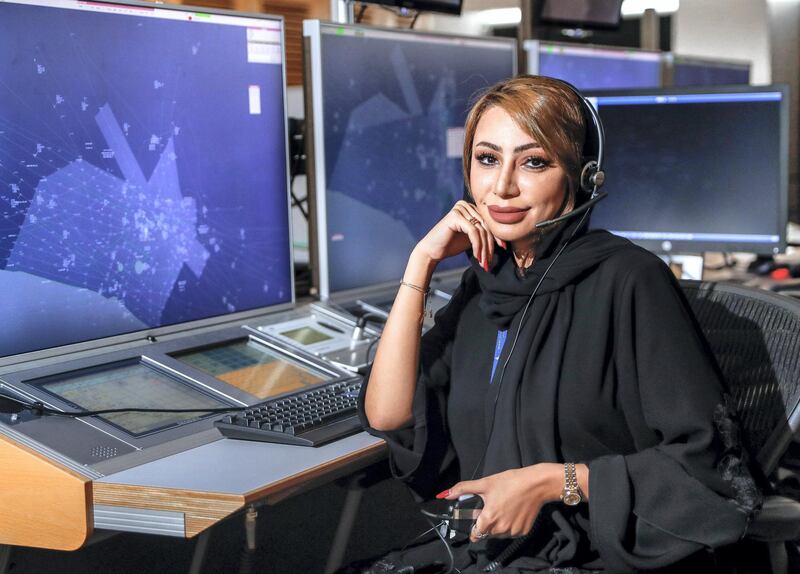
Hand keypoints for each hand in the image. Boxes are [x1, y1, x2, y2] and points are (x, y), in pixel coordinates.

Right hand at [414, 200, 505, 270]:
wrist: (432, 251)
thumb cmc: (451, 245)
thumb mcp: (472, 238)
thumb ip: (484, 233)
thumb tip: (504, 238)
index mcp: (470, 207)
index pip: (489, 222)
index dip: (497, 236)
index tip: (503, 249)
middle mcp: (466, 205)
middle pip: (486, 226)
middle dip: (490, 245)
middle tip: (489, 261)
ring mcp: (460, 208)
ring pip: (481, 230)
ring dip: (484, 249)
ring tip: (483, 262)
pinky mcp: (456, 216)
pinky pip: (473, 232)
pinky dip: (477, 246)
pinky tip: (477, 256)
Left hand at [441, 463, 561, 541]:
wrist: (536, 484)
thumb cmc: (510, 482)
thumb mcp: (485, 483)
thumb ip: (463, 489)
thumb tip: (444, 494)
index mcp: (488, 519)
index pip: (475, 534)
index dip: (473, 527)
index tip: (476, 518)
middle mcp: (500, 529)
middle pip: (486, 533)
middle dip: (485, 523)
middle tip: (491, 507)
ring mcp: (512, 532)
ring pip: (498, 534)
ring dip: (497, 525)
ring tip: (502, 507)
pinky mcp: (523, 531)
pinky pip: (510, 532)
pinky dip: (509, 525)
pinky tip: (512, 511)